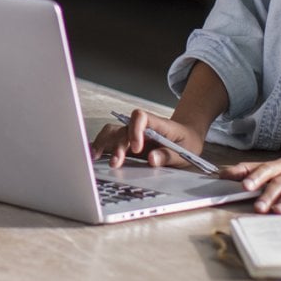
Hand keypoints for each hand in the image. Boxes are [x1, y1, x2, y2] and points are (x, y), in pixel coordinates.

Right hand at [89, 109, 206, 170]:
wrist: (186, 137)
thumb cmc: (186, 142)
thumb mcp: (185, 152)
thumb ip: (168, 155)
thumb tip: (151, 159)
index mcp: (157, 124)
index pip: (141, 117)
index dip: (135, 130)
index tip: (137, 148)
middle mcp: (141, 127)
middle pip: (123, 129)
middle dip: (117, 146)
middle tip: (117, 163)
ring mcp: (132, 133)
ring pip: (112, 132)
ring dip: (104, 143)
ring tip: (95, 156)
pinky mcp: (127, 141)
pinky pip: (111, 139)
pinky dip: (101, 145)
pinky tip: (94, 154)